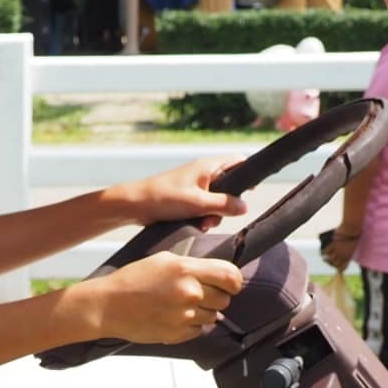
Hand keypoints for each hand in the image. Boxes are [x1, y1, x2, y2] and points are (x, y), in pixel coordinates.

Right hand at [72, 252, 243, 344]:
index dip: (234, 281)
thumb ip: (193, 266)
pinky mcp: (178, 334)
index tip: (230, 284)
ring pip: (213, 316)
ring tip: (180, 306)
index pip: (231, 276)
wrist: (108, 306)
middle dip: (216, 296)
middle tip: (197, 294)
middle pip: (225, 298)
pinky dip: (191, 325)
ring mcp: (184, 316)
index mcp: (186, 269)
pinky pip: (199, 330)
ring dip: (202, 312)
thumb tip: (217, 274)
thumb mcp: (164, 259)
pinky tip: (173, 317)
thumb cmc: (132, 280)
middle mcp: (189, 292)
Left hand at [109, 158, 249, 228]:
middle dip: (226, 205)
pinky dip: (203, 217)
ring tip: (202, 224)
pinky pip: (204, 209)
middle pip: (229, 188)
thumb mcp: (198, 203)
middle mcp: (203, 174)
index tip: (252, 190)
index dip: (248, 174)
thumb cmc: (164, 197)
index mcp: (208, 166)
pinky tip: (195, 226)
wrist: (135, 205)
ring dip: (213, 215)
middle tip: (215, 216)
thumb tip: (245, 207)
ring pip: (217, 202)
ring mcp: (195, 187)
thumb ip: (224, 204)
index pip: (238, 161)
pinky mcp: (187, 199)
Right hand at [322, 229, 358, 269]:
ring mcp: (338, 251)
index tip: (337, 269)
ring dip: (326, 260)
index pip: (343, 267)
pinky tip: (322, 253)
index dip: (339, 269)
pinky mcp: (333, 245)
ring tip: (324, 259)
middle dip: (332, 264)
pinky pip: (327, 251)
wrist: (351, 230)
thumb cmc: (354, 236)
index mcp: (349, 257)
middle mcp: (343, 255)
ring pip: (330, 259)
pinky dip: (324, 252)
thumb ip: (348, 251)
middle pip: (335, 264)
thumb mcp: (352, 247)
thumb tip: (341, 255)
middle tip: (329, 262)